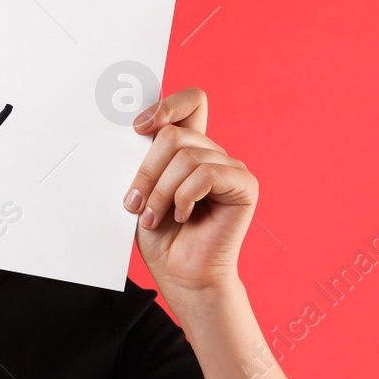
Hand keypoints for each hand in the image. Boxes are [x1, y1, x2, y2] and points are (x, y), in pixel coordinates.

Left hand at [121, 87, 257, 295]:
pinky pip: (206, 174)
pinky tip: (182, 216)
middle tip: (135, 203)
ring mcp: (230, 167)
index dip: (167, 105)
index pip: (191, 102)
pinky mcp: (243, 185)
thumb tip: (134, 131)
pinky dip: (184, 197)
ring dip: (160, 191)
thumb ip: (144, 159)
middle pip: (174, 133)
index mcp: (191, 148)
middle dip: (146, 171)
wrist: (181, 275)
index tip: (138, 128)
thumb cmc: (162, 238)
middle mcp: (213, 153)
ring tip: (153, 218)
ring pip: (186, 156)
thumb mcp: (142, 191)